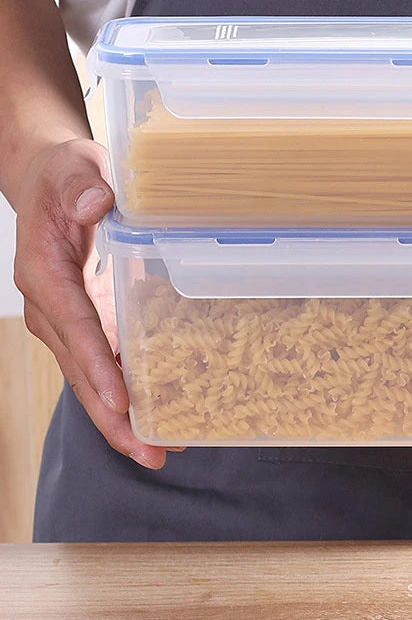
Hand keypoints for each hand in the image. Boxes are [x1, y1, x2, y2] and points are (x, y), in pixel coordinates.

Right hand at [13, 139, 172, 467]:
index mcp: (45, 271)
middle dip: (112, 415)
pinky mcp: (86, 320)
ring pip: (89, 376)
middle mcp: (50, 306)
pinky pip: (102, 362)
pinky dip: (125, 390)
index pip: (73, 323)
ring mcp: (66, 319)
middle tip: (150, 451)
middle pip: (79, 368)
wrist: (51, 183)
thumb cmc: (64, 176)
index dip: (96, 364)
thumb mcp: (74, 168)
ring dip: (120, 417)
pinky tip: (155, 413)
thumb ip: (83, 185)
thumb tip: (98, 204)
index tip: (121, 400)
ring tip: (158, 449)